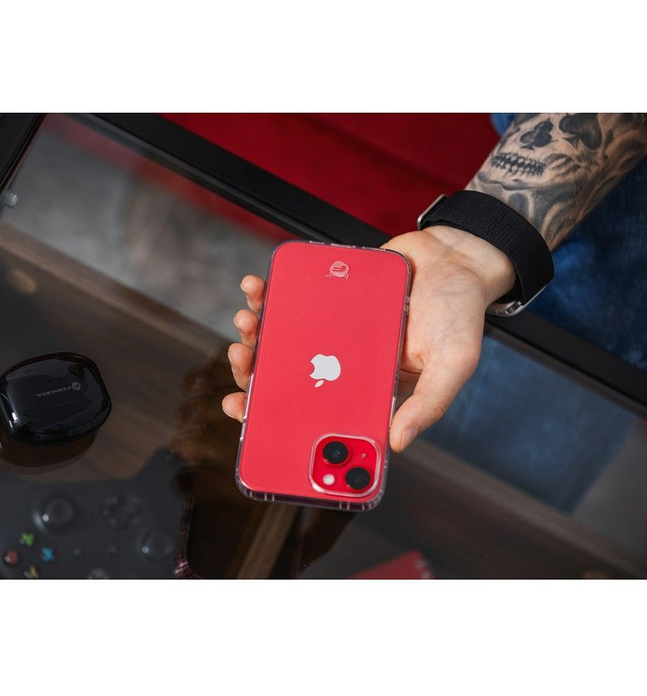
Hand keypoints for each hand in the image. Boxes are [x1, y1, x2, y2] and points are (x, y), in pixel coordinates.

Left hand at [222, 227, 514, 451]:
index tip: (245, 413)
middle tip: (241, 359)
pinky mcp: (328, 298)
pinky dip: (269, 294)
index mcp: (366, 389)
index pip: (317, 412)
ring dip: (255, 333)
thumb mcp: (454, 363)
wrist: (455, 258)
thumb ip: (429, 403)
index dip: (277, 418)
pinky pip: (290, 299)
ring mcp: (331, 331)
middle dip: (253, 372)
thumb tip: (398, 442)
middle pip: (286, 377)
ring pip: (281, 340)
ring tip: (247, 321)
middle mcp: (343, 365)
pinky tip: (256, 287)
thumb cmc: (459, 314)